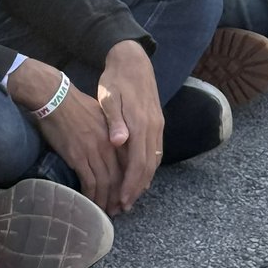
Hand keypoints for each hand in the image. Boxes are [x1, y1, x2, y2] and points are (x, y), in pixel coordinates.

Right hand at [8, 60, 122, 213]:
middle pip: (118, 177)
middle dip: (119, 196)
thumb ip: (111, 133)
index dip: (129, 181)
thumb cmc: (76, 105)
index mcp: (115, 134)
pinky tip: (89, 201)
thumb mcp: (101, 115)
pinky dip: (91, 195)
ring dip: (105, 200)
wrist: (55, 98)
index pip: (128, 164)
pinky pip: (89, 182)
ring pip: (105, 183)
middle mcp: (107, 145)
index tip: (128, 193)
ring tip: (105, 211)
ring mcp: (93, 151)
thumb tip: (116, 147)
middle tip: (118, 209)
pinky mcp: (77, 156)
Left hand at [96, 40, 163, 214]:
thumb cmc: (116, 80)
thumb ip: (114, 121)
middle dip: (136, 188)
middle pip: (148, 166)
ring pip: (154, 160)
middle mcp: (153, 127)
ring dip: (143, 180)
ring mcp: (158, 125)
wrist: (133, 60)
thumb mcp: (109, 98)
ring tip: (131, 196)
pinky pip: (156, 151)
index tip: (121, 200)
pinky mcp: (157, 122)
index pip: (138, 163)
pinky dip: (149, 166)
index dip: (130, 184)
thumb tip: (118, 143)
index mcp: (140, 124)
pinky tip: (141, 175)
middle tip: (124, 206)